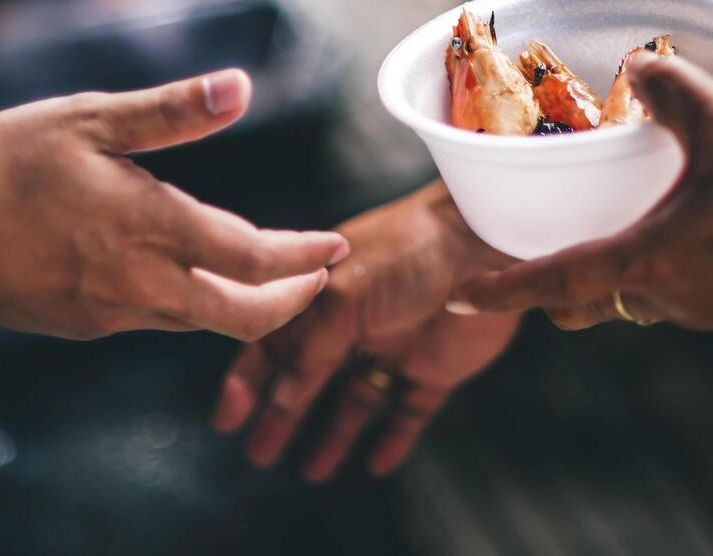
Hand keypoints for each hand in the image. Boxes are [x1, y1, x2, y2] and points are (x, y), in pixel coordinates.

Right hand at [0, 69, 348, 340]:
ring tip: (272, 277)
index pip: (254, 259)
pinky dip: (195, 304)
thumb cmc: (2, 164)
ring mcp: (113, 313)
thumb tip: (241, 86)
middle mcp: (140, 282)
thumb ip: (171, 111)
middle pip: (244, 317)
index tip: (337, 247)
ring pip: (202, 322)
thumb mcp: (87, 118)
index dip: (306, 258)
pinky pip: (159, 321)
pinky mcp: (87, 325)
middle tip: (321, 276)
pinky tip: (193, 276)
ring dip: (247, 306)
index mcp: (150, 226)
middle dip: (294, 302)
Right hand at [211, 183, 520, 479]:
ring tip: (311, 472)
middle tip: (258, 455)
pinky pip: (408, 410)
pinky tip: (376, 465)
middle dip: (282, 415)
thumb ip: (311, 348)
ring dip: (333, 434)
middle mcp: (357, 319)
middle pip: (310, 376)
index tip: (227, 419)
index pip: (274, 338)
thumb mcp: (344, 294)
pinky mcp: (436, 366)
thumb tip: (282, 397)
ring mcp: (396, 344)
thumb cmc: (409, 250)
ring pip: (356, 400)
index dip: (249, 379)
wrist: (486, 240)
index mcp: (325, 290)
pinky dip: (393, 438)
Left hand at [456, 57, 712, 329]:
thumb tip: (638, 67)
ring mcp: (706, 310)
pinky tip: (688, 221)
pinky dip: (664, 265)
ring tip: (618, 220)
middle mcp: (666, 298)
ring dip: (615, 269)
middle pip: (587, 301)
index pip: (554, 281)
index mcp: (646, 261)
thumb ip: (674, 91)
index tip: (458, 297)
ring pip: (636, 297)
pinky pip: (681, 290)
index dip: (501, 289)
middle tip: (539, 247)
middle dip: (556, 283)